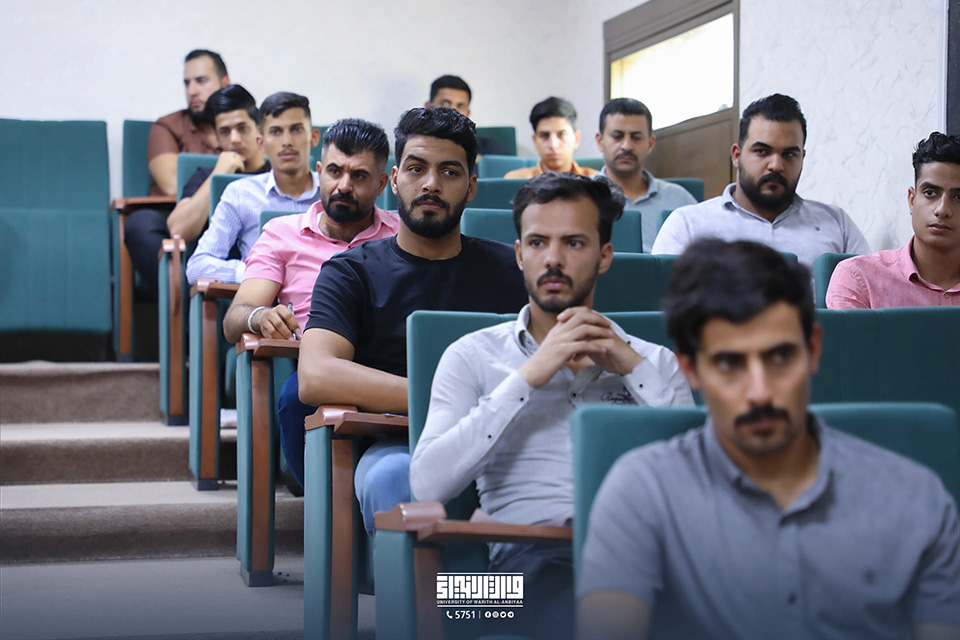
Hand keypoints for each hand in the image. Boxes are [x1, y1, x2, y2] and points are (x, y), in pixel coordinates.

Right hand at [213, 151, 244, 174]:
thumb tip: (243, 158)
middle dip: (240, 163)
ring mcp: (230, 158)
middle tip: (240, 169)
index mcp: (224, 154)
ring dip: (241, 167)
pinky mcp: (234, 163)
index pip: (234, 154)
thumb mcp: (224, 164)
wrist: (217, 178)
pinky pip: (241, 166)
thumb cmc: (220, 173)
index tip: (239, 165)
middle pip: (238, 157)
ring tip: (239, 171)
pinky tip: (239, 172)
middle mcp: (227, 154)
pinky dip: (241, 169)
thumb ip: (230, 160)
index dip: (238, 160)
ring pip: (240, 161)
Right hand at [254, 304, 300, 339]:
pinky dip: (276, 340)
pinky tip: (280, 342)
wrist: (265, 316)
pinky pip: (269, 336)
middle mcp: (271, 313)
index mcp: (280, 308)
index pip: (288, 316)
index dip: (294, 325)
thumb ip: (292, 324)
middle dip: (287, 333)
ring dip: (281, 338)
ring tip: (287, 342)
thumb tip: (299, 335)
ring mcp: (265, 321)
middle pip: (279, 324)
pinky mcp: (262, 328)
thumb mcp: (286, 316)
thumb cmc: (280, 318)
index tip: (298, 333)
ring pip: (273, 331)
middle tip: (293, 340)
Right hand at [518, 307, 638, 387]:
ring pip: (584, 329)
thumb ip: (563, 339)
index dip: (590, 314)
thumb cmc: (543, 363)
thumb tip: (575, 338)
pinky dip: (596, 347)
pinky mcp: (563, 351)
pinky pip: (584, 345)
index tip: (600, 319)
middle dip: (598, 319)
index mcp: (557, 329)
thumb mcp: (553, 346)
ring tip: (610, 336)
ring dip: (600, 332)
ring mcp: (561, 340)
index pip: (575, 313)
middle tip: (608, 325)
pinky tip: (603, 351)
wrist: (531, 373)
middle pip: (581, 316)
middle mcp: (559, 331)